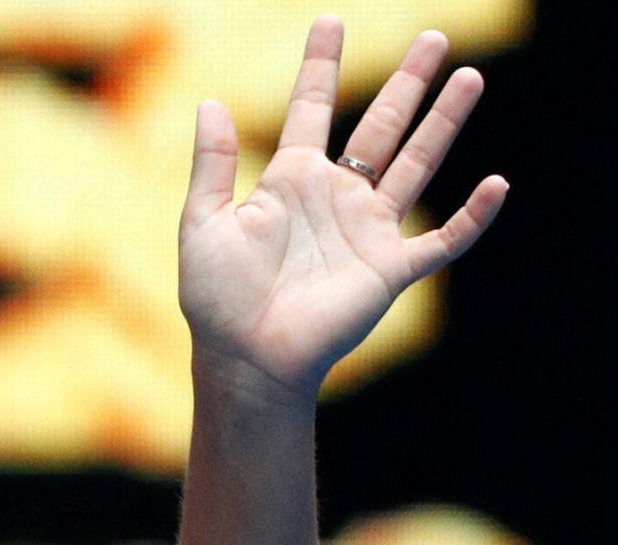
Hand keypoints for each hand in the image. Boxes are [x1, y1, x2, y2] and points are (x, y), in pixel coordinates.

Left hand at [177, 15, 507, 395]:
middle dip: (407, 83)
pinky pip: (443, 239)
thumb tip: (210, 101)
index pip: (310, 110)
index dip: (320, 67)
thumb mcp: (202, 224)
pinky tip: (496, 184)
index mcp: (289, 181)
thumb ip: (211, 165)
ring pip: (416, 164)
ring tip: (466, 79)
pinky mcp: (390, 268)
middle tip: (433, 37)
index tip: (330, 22)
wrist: (246, 358)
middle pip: (380, 126)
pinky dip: (471, 216)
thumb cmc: (217, 299)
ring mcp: (367, 230)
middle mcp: (335, 197)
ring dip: (443, 124)